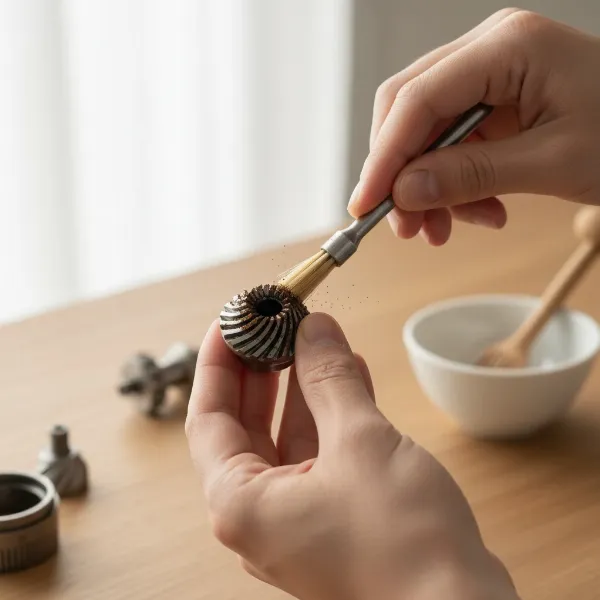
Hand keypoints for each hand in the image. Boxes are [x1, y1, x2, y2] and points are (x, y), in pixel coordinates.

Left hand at [186, 313, 518, 599]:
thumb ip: (328, 379)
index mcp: (242, 503)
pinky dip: (329, 414)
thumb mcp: (359, 440)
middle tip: (271, 326)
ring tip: (314, 339)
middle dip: (261, 370)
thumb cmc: (402, 540)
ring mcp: (297, 518)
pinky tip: (348, 375)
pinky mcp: (332, 517)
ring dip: (301, 387)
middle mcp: (260, 515)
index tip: (232, 321)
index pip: (208, 417)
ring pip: (286, 438)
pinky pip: (319, 453)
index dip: (218, 364)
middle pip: (244, 426)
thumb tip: (312, 329)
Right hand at [348, 9, 599, 245]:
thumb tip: (404, 192)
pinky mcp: (498, 102)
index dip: (384, 157)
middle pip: (411, 111)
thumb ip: (472, 175)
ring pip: (427, 133)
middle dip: (402, 173)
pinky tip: (479, 213)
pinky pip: (453, 145)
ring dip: (427, 187)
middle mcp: (491, 51)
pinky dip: (455, 185)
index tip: (367, 205)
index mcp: (508, 47)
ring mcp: (492, 75)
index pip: (417, 100)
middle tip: (405, 226)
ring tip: (443, 230)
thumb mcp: (553, 162)